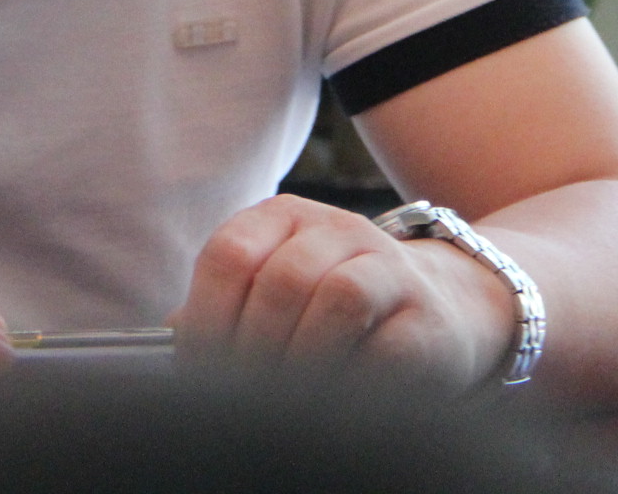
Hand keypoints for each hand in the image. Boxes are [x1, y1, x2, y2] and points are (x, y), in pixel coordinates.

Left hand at [171, 196, 513, 385]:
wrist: (444, 309)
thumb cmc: (338, 307)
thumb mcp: (281, 288)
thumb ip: (227, 308)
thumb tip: (173, 337)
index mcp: (286, 217)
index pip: (230, 254)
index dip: (206, 317)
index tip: (200, 367)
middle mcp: (339, 229)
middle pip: (280, 280)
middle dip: (252, 348)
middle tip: (242, 393)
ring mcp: (389, 267)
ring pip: (335, 300)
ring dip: (302, 360)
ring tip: (287, 397)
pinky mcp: (426, 318)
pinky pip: (385, 348)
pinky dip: (352, 381)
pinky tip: (335, 399)